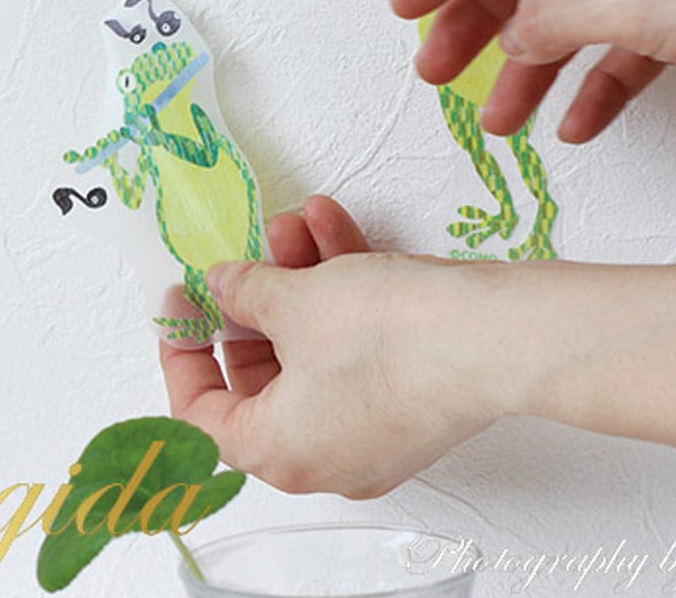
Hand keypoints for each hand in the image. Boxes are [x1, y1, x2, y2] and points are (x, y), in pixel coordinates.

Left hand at [162, 198, 675, 497]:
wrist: (492, 336)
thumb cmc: (384, 335)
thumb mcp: (294, 300)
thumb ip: (245, 291)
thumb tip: (222, 285)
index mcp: (275, 451)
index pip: (200, 413)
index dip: (183, 348)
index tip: (182, 301)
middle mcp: (321, 453)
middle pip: (261, 374)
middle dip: (254, 298)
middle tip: (245, 250)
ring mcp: (369, 428)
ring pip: (312, 349)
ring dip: (300, 280)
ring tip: (294, 221)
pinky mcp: (408, 397)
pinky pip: (356, 345)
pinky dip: (342, 291)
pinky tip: (334, 226)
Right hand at [391, 0, 675, 141]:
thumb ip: (555, 15)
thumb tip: (511, 35)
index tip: (409, 7)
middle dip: (482, 21)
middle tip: (438, 72)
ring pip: (571, 10)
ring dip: (531, 66)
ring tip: (498, 119)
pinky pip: (621, 44)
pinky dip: (594, 83)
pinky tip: (574, 125)